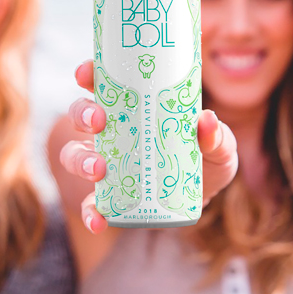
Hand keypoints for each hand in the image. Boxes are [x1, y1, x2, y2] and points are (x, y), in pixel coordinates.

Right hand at [59, 59, 237, 233]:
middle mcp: (109, 132)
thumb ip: (217, 137)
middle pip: (80, 114)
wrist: (199, 200)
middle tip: (98, 121)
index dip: (88, 74)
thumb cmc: (203, 160)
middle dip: (82, 113)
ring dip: (79, 159)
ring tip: (98, 169)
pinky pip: (88, 204)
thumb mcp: (218, 148)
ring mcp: (103, 164)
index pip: (101, 83)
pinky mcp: (106, 197)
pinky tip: (97, 220)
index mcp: (129, 107)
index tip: (87, 73)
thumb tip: (206, 119)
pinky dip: (88, 212)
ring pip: (74, 154)